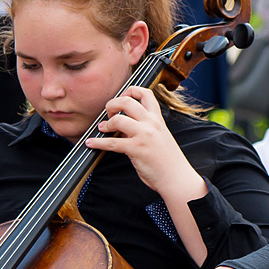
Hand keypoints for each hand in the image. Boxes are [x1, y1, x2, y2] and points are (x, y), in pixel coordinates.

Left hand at [86, 86, 204, 203]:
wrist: (177, 177)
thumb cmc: (168, 160)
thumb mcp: (160, 137)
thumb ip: (143, 128)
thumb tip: (122, 125)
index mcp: (158, 119)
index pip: (145, 94)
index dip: (130, 91)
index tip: (122, 97)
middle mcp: (151, 124)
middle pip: (127, 101)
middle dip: (112, 105)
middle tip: (109, 113)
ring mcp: (144, 136)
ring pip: (118, 120)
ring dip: (106, 123)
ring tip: (102, 128)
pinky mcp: (136, 149)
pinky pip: (111, 143)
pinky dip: (97, 143)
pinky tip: (91, 143)